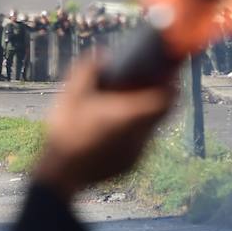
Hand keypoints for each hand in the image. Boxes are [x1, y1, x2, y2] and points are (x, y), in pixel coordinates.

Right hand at [33, 59, 176, 201]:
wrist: (61, 175)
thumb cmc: (65, 133)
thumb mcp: (70, 96)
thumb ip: (87, 71)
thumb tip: (101, 55)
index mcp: (130, 115)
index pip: (167, 97)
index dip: (170, 82)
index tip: (165, 71)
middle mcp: (141, 134)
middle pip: (162, 111)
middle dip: (156, 96)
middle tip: (144, 84)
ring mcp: (138, 152)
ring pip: (150, 127)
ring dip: (142, 114)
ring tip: (122, 106)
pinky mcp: (132, 164)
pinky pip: (139, 142)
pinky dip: (131, 131)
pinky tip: (110, 129)